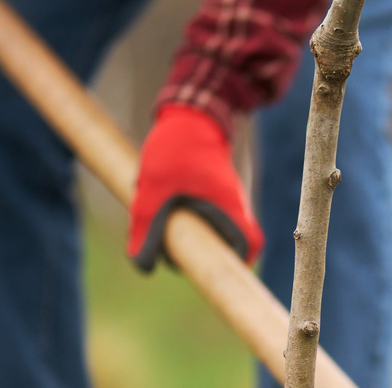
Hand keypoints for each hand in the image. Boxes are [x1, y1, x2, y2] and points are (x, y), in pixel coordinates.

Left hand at [128, 104, 264, 270]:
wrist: (188, 113)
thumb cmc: (174, 150)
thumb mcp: (152, 192)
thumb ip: (145, 228)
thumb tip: (140, 265)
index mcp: (228, 207)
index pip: (251, 244)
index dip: (240, 262)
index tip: (217, 270)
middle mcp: (234, 204)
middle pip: (230, 242)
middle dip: (204, 252)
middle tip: (177, 253)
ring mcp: (226, 196)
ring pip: (216, 227)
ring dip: (193, 233)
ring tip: (166, 227)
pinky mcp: (216, 189)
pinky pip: (208, 213)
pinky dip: (190, 217)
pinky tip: (166, 206)